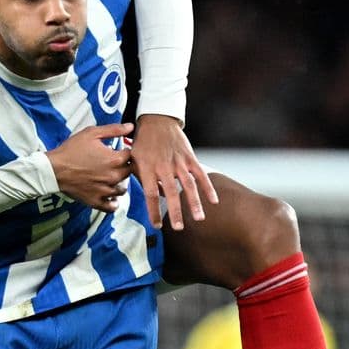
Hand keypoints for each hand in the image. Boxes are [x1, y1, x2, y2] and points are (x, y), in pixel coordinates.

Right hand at [46, 123, 134, 212]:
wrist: (53, 169)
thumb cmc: (71, 151)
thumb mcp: (92, 133)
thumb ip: (114, 130)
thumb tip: (130, 127)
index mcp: (115, 160)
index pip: (131, 156)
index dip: (125, 151)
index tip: (119, 150)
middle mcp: (113, 177)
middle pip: (129, 173)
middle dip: (123, 167)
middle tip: (113, 163)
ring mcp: (105, 191)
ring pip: (122, 189)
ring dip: (119, 183)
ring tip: (109, 177)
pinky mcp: (96, 201)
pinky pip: (112, 206)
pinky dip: (113, 201)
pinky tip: (108, 194)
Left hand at [131, 114, 217, 228]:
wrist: (157, 120)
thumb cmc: (143, 143)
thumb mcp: (134, 159)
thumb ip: (141, 178)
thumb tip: (156, 196)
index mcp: (147, 168)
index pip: (150, 194)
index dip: (154, 210)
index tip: (157, 225)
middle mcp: (164, 166)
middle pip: (170, 192)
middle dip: (175, 211)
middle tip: (178, 227)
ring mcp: (179, 162)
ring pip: (188, 185)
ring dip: (194, 202)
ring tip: (199, 218)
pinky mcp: (190, 157)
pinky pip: (201, 174)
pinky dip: (208, 187)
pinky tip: (214, 201)